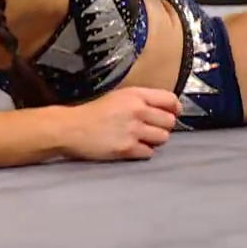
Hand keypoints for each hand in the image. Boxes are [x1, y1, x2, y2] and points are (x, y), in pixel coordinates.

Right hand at [64, 87, 179, 161]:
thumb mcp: (119, 96)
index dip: (175, 108)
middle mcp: (138, 111)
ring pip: (163, 138)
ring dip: (155, 140)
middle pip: (169, 122)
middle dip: (164, 126)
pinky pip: (149, 153)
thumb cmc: (94, 111)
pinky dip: (143, 151)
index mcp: (136, 95)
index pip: (170, 100)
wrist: (72, 128)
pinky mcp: (127, 148)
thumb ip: (141, 101)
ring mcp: (133, 130)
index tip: (172, 114)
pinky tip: (133, 147)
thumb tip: (164, 110)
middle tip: (152, 129)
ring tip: (142, 138)